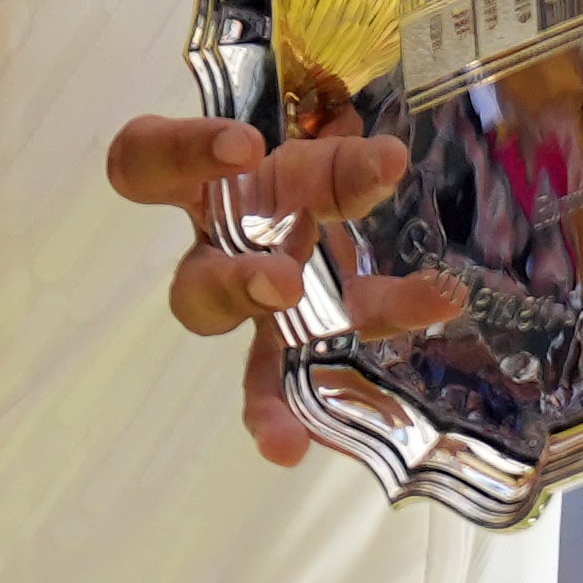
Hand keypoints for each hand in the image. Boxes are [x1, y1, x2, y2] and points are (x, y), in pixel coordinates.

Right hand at [102, 116, 468, 464]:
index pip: (145, 166)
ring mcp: (270, 317)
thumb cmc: (302, 162)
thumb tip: (388, 160)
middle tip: (285, 284)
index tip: (245, 145)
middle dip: (238, 290)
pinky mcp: (315, 348)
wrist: (336, 199)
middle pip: (195, 292)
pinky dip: (385, 343)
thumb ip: (342, 161)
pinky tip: (437, 311)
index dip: (183, 156)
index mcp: (196, 191)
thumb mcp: (317, 143)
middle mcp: (220, 258)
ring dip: (272, 401)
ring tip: (288, 439)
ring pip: (252, 368)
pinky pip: (330, 374)